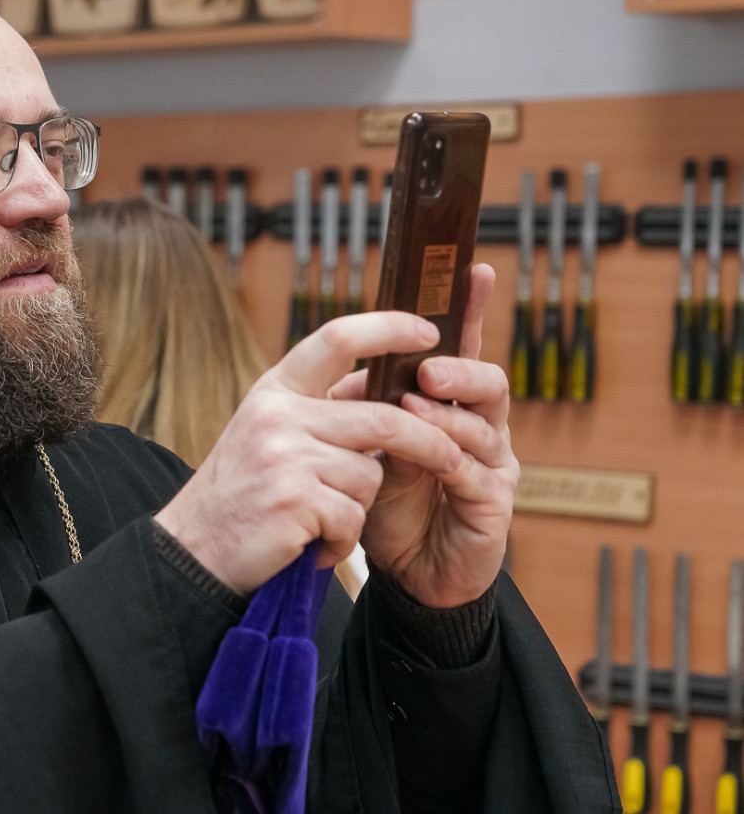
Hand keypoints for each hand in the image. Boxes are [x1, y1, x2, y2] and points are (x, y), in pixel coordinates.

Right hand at [155, 311, 465, 595]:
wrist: (194, 551)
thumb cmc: (242, 493)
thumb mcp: (269, 434)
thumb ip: (317, 410)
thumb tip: (389, 392)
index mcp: (275, 390)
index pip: (338, 338)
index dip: (389, 328)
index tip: (428, 332)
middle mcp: (277, 414)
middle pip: (382, 418)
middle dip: (427, 442)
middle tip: (452, 458)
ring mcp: (283, 456)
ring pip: (371, 475)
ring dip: (360, 507)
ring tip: (324, 521)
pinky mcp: (294, 500)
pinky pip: (354, 516)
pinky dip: (342, 539)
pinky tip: (312, 543)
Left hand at [339, 263, 517, 607]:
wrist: (406, 574)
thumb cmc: (391, 504)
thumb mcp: (371, 447)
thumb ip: (369, 408)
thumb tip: (349, 364)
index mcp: (450, 406)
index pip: (462, 348)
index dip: (471, 310)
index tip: (473, 268)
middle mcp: (480, 429)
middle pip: (489, 381)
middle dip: (459, 368)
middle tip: (426, 369)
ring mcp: (493, 467)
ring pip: (484, 426)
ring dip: (447, 415)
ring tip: (412, 410)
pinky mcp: (494, 507)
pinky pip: (478, 476)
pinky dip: (453, 464)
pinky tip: (434, 461)